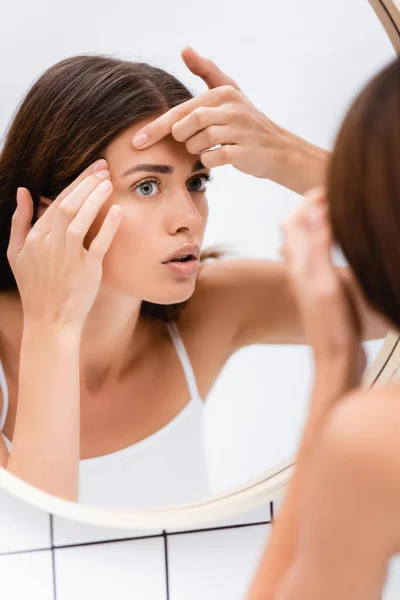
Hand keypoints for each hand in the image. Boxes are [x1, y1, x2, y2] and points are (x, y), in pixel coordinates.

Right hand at [7, 160, 121, 331]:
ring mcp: (68, 258)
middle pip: (68, 205)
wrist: (49, 320)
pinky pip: (98, 244)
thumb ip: (18, 221)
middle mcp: (49, 245)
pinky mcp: (86, 271)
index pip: (56, 202)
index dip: (76, 183)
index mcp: (34, 238)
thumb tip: (22, 191)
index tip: (92, 170)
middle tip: (104, 167)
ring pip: (79, 219)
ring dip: (95, 198)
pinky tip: (117, 211)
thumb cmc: (35, 287)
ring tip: (109, 182)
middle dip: (87, 182)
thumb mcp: (16, 253)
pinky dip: (107, 226)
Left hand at [132, 47, 288, 179]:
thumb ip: (207, 71)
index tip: (137, 141)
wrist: (278, 148)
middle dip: (183, 138)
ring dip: (197, 149)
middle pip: (187, 125)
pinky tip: (218, 157)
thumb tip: (185, 49)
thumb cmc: (247, 122)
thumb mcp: (230, 91)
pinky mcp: (244, 150)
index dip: (156, 127)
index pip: (181, 110)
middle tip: (193, 140)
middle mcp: (231, 107)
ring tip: (208, 147)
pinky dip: (210, 160)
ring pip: (198, 142)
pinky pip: (213, 157)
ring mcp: (239, 129)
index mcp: (223, 93)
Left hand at [280, 187, 365, 386]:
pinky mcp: (319, 289)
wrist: (336, 360)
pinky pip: (314, 256)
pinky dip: (323, 241)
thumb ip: (318, 247)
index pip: (293, 221)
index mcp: (300, 265)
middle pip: (296, 228)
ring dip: (315, 222)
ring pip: (304, 242)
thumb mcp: (326, 283)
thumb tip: (313, 211)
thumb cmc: (333, 326)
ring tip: (334, 211)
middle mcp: (299, 270)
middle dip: (310, 207)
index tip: (328, 187)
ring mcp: (308, 280)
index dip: (308, 201)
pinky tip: (335, 245)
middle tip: (331, 193)